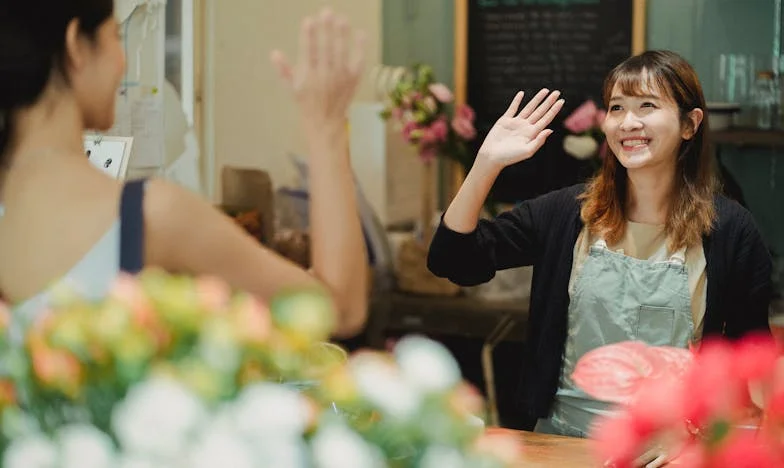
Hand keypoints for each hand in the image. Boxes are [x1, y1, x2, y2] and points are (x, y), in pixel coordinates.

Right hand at [270, 9, 365, 138]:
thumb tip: (274, 53)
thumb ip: (284, 70)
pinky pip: (358, 61)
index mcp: (308, 76)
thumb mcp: (292, 88)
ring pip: (341, 52)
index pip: (308, 52)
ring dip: (342, 34)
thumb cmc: (307, 104)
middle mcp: (325, 75)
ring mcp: (341, 78)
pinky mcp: (353, 80)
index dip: (308, 36)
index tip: (309, 21)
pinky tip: (360, 33)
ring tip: (341, 19)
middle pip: (326, 49)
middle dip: (327, 30)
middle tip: (327, 12)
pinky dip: (360, 48)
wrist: (326, 123)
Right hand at [476, 89, 563, 168]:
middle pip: (540, 111)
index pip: (546, 119)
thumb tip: (550, 130)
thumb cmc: (509, 157)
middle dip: (548, 102)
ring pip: (529, 108)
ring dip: (537, 99)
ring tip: (545, 90)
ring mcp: (515, 123)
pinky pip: (512, 108)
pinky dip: (517, 101)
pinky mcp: (504, 121)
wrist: (491, 156)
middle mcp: (525, 127)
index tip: (562, 101)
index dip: (554, 110)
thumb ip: (538, 141)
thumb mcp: (527, 151)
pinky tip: (521, 93)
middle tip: (557, 92)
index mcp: (532, 134)